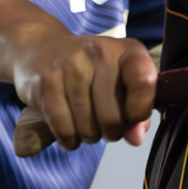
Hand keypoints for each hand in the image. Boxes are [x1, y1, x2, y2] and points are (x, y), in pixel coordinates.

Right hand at [11, 26, 157, 150]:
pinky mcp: (45, 83)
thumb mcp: (122, 81)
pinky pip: (64, 129)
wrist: (42, 49)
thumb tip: (136, 138)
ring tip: (85, 122)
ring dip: (88, 135)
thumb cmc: (90, 71)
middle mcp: (99, 53)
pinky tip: (69, 130)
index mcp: (127, 50)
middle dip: (110, 131)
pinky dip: (69, 139)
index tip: (131, 116)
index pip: (145, 83)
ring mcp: (70, 66)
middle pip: (113, 117)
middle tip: (103, 123)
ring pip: (87, 127)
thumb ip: (137, 111)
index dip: (140, 111)